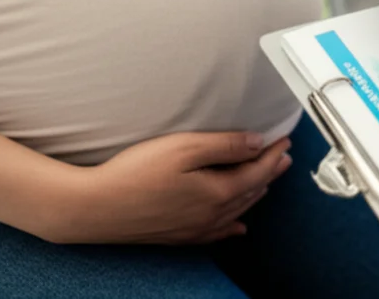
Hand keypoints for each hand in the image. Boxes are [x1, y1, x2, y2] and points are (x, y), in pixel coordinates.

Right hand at [48, 132, 291, 244]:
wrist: (93, 208)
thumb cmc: (135, 173)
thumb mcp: (184, 148)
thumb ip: (225, 145)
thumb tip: (257, 144)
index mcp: (218, 193)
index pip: (257, 171)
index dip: (273, 154)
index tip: (285, 141)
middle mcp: (211, 216)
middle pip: (251, 191)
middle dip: (269, 172)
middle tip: (283, 157)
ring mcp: (194, 229)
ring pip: (237, 211)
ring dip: (255, 194)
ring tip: (267, 180)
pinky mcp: (177, 236)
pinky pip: (216, 233)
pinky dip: (232, 227)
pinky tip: (238, 228)